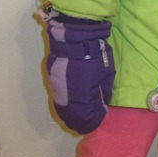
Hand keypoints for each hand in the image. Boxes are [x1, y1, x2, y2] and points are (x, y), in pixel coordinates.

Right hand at [45, 11, 115, 133]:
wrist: (74, 36)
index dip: (93, 120)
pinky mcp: (51, 78)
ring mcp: (56, 87)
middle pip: (70, 116)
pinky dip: (65, 101)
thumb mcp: (106, 74)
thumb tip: (102, 103)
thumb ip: (103, 91)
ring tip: (81, 112)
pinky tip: (72, 99)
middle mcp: (65, 96)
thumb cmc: (94, 55)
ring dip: (71, 111)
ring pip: (62, 107)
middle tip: (90, 118)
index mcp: (81, 97)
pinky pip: (58, 95)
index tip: (100, 117)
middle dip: (81, 119)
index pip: (85, 118)